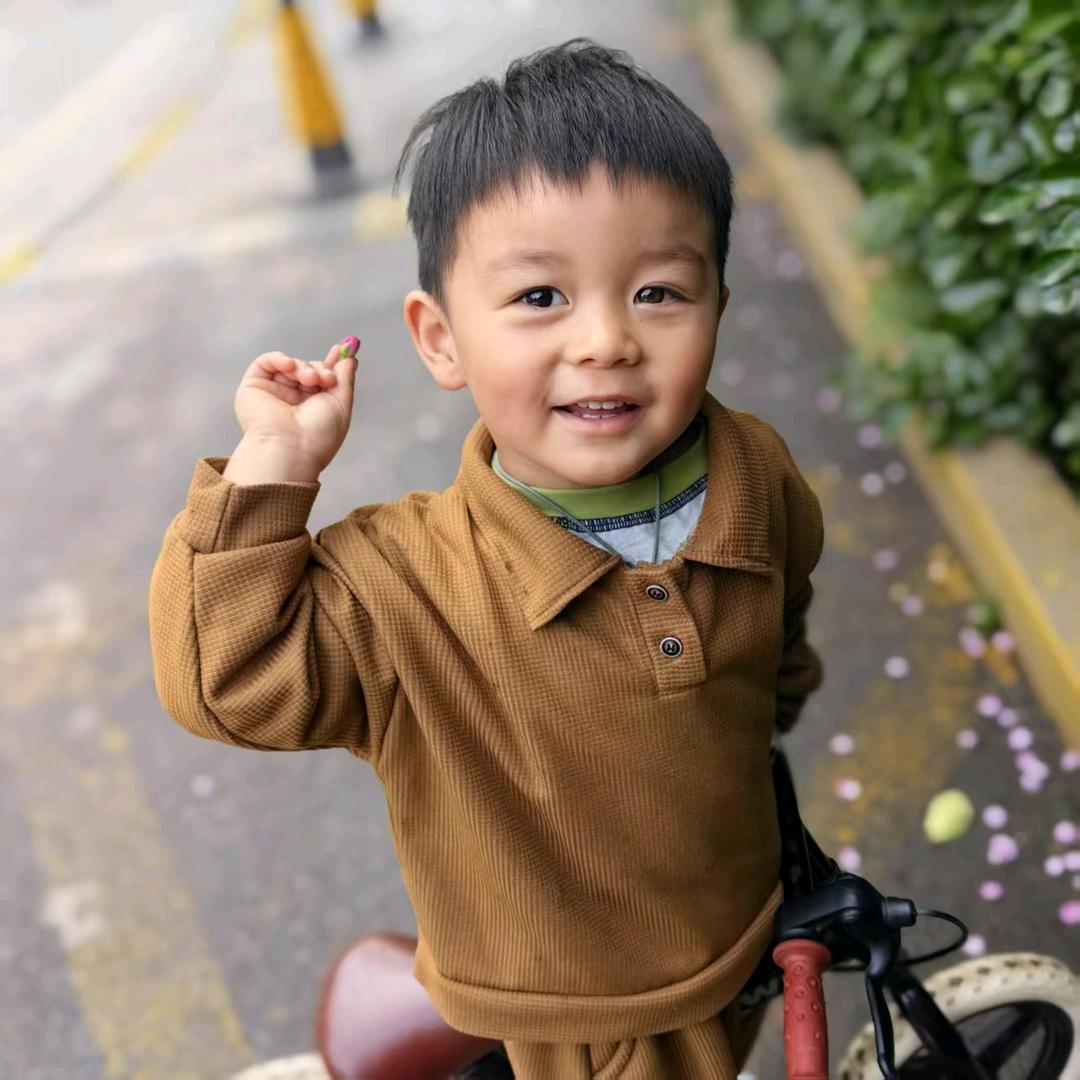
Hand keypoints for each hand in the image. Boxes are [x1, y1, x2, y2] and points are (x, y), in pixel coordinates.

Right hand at [233, 338, 359, 473]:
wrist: (291, 448)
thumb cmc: (318, 433)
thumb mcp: (341, 402)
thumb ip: (345, 376)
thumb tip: (350, 356)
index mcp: (312, 408)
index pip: (321, 378)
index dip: (331, 364)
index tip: (342, 351)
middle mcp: (292, 401)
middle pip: (308, 369)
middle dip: (320, 369)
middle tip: (327, 378)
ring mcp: (273, 393)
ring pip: (291, 365)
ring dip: (304, 367)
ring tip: (311, 380)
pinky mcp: (253, 387)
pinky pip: (266, 362)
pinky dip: (280, 358)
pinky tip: (290, 366)